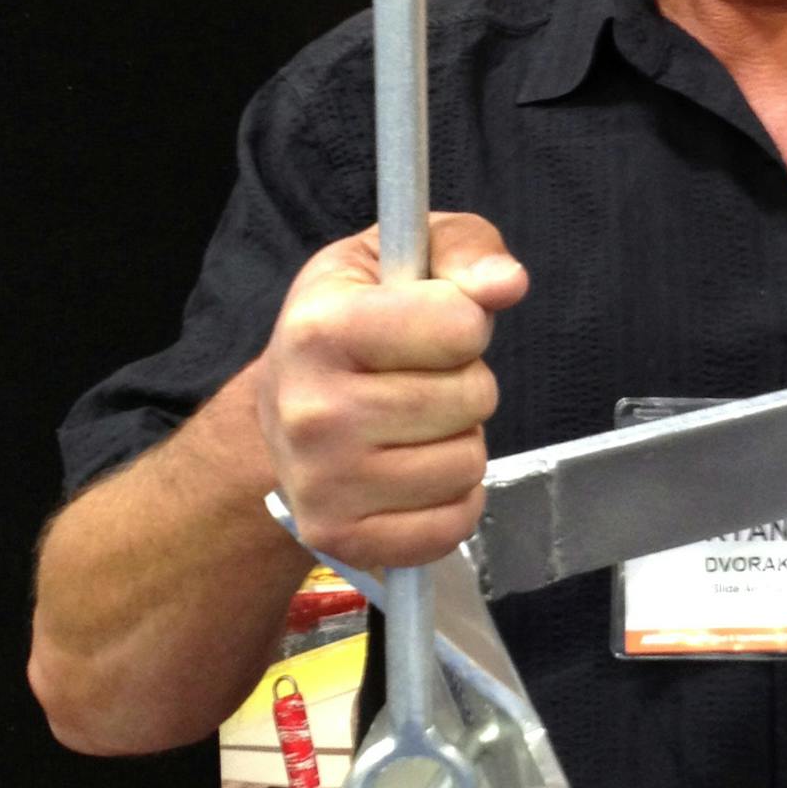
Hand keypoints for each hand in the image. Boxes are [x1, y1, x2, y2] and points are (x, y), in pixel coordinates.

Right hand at [258, 213, 527, 573]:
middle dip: (464, 384)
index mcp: (320, 328)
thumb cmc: (349, 322)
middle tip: (417, 379)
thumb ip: (464, 249)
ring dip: (457, 441)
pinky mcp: (341, 537)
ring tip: (411, 424)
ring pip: (468, 463)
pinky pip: (454, 524)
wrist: (280, 408)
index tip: (430, 324)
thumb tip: (506, 283)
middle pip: (473, 397)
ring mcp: (323, 484)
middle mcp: (313, 411)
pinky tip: (413, 472)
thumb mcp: (396, 256)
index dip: (464, 320)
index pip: (460, 324)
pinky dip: (451, 499)